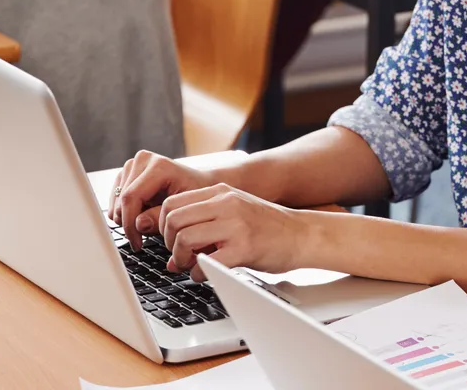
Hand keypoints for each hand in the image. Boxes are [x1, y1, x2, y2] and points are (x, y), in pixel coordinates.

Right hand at [109, 149, 247, 249]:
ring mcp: (134, 164)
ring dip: (127, 218)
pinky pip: (115, 200)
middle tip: (141, 238)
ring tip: (147, 223)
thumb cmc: (197, 197)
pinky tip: (142, 214)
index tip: (137, 243)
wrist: (200, 184)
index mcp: (159, 166)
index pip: (131, 197)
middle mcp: (143, 160)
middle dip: (128, 224)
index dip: (130, 224)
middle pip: (121, 200)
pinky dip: (125, 212)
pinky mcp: (127, 172)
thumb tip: (139, 224)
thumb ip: (160, 218)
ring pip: (116, 201)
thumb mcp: (184, 210)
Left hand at [160, 183, 313, 279]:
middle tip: (180, 256)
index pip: (172, 203)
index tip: (172, 240)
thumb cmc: (268, 227)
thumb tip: (173, 256)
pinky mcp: (244, 248)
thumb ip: (204, 224)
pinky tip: (206, 274)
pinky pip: (206, 262)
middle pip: (173, 220)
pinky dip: (198, 273)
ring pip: (185, 238)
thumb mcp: (235, 212)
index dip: (163, 226)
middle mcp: (226, 204)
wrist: (303, 234)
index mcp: (220, 192)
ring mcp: (235, 225)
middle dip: (169, 243)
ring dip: (181, 259)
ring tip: (191, 265)